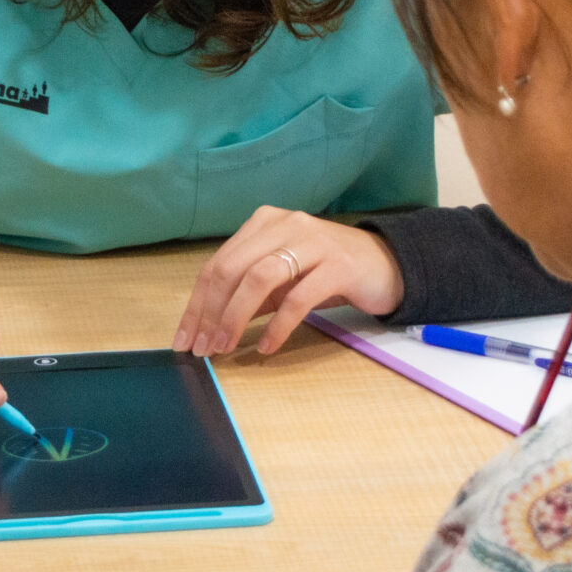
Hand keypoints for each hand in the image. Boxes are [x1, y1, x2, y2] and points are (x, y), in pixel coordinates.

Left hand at [175, 208, 404, 357]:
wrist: (386, 265)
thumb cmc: (326, 272)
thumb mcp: (281, 280)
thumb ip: (248, 295)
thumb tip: (209, 326)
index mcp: (264, 222)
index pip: (217, 264)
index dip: (196, 305)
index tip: (184, 339)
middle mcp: (285, 224)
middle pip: (231, 268)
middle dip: (211, 313)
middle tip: (203, 348)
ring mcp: (313, 242)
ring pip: (259, 278)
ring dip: (236, 318)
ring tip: (226, 347)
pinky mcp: (338, 266)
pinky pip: (298, 298)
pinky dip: (278, 325)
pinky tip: (267, 346)